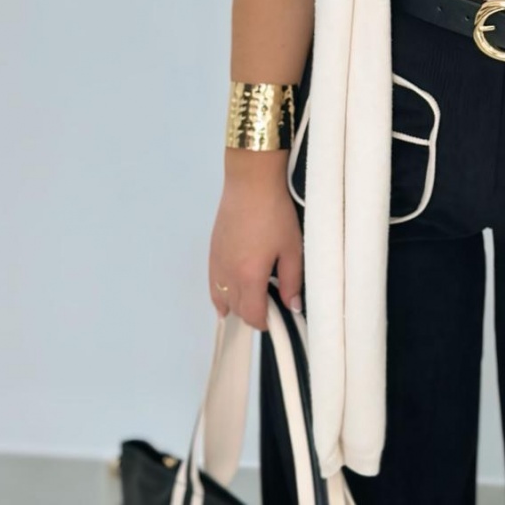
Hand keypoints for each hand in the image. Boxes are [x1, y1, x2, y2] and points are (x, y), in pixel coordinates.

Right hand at [208, 163, 303, 330]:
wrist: (251, 182)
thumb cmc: (275, 212)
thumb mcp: (292, 247)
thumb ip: (292, 280)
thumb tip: (293, 306)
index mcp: (249, 276)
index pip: (253, 315)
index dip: (265, 323)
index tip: (277, 319)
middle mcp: (228, 275)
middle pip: (237, 310)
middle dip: (253, 314)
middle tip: (271, 306)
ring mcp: (217, 263)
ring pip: (222, 299)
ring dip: (237, 305)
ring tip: (253, 300)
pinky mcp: (212, 252)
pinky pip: (212, 284)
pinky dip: (220, 295)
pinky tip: (228, 297)